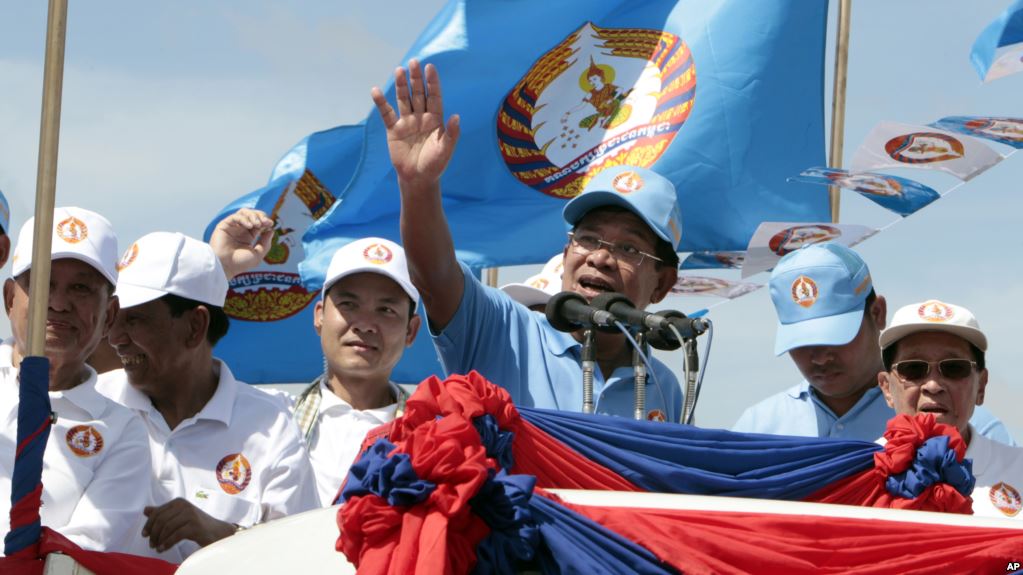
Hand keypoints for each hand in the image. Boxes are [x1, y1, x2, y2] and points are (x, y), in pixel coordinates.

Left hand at [142, 498, 238, 551]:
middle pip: (161, 520)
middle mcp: (184, 505)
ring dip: (159, 540)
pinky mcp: (195, 525)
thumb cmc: (196, 524)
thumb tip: (145, 510)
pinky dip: (167, 543)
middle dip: (154, 534)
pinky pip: (176, 535)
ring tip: (157, 548)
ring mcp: (190, 514)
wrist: (216, 531)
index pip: (157, 512)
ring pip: (167, 528)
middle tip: (151, 544)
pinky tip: (163, 549)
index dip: (148, 524)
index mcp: (178, 502)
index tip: (144, 535)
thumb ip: (163, 513)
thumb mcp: (178, 517)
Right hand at [209, 208, 274, 278]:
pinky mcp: (224, 225)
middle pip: (252, 215)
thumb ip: (266, 242)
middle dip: (261, 216)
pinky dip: (244, 218)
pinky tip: (249, 226)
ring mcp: (233, 227)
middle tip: (265, 222)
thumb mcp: (258, 254)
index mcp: (249, 237)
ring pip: (244, 212)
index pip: (259, 223)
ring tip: (257, 224)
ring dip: (253, 215)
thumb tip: (271, 230)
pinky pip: (235, 216)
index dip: (265, 221)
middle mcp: (241, 230)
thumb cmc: (240, 263)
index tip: (270, 224)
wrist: (225, 267)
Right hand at [371, 59, 460, 187]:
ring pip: (403, 99)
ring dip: (401, 85)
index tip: (430, 67)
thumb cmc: (435, 164)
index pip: (434, 96)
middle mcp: (421, 117)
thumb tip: (457, 116)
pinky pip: (387, 114)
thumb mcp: (446, 150)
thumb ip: (452, 134)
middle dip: (416, 79)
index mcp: (436, 119)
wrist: (418, 179)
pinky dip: (381, 103)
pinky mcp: (394, 130)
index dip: (432, 82)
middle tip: (414, 62)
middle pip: (418, 94)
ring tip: (399, 70)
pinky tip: (376, 91)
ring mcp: (407, 122)